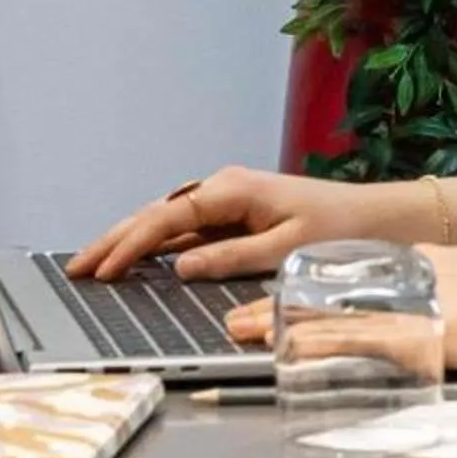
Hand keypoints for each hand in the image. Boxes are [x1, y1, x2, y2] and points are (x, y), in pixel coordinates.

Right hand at [65, 165, 412, 282]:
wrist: (379, 217)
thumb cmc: (340, 230)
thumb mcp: (287, 250)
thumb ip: (231, 258)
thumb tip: (179, 266)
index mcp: (232, 189)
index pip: (167, 218)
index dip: (130, 245)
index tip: (102, 269)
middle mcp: (223, 188)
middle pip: (156, 214)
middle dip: (114, 239)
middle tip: (76, 267)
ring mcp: (227, 200)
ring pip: (165, 220)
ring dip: (129, 240)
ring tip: (93, 263)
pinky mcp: (235, 214)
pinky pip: (185, 228)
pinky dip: (155, 243)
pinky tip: (136, 258)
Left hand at [215, 244, 456, 369]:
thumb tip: (453, 298)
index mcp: (427, 263)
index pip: (359, 274)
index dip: (317, 288)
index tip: (286, 296)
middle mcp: (408, 277)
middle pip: (332, 289)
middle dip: (283, 304)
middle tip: (243, 313)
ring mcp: (406, 305)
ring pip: (330, 314)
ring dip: (282, 326)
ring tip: (243, 330)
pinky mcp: (414, 335)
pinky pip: (352, 343)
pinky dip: (317, 348)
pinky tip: (292, 353)